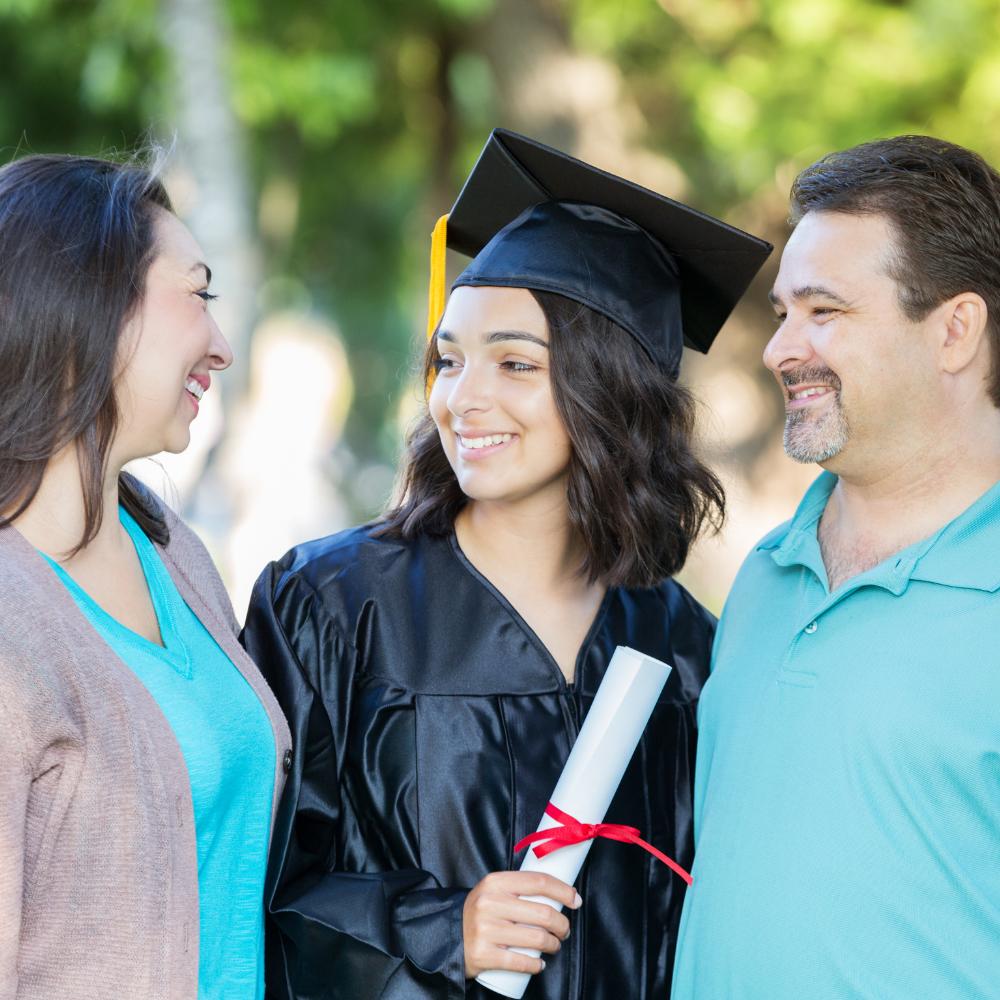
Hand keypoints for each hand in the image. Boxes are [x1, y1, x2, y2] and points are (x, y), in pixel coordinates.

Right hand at [462, 870, 581, 979]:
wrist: (447, 935)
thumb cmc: (479, 912)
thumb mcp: (493, 890)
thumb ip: (518, 887)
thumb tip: (558, 893)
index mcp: (495, 882)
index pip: (538, 881)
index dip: (563, 891)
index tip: (575, 900)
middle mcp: (490, 903)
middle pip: (543, 913)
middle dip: (562, 924)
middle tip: (563, 930)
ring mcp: (486, 930)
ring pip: (537, 939)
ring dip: (554, 945)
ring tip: (553, 945)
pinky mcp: (483, 955)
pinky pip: (521, 962)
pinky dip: (537, 965)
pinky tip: (539, 964)